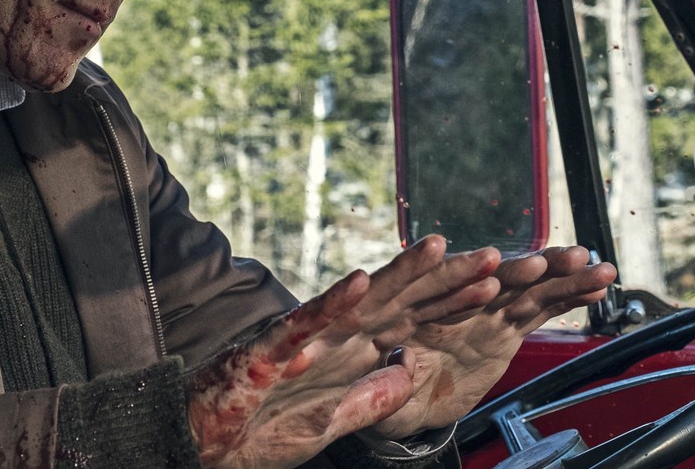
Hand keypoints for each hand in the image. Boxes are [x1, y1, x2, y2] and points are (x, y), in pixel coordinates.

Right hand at [187, 235, 503, 468]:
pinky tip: (362, 280)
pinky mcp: (269, 351)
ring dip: (401, 275)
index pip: (411, 322)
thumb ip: (369, 398)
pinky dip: (334, 302)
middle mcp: (331, 340)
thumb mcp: (328, 426)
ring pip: (363, 301)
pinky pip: (306, 323)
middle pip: (400, 302)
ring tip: (440, 248)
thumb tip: (406, 373)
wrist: (197, 446)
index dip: (453, 303)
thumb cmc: (254, 436)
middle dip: (445, 278)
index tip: (498, 283)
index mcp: (347, 356)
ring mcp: (302, 341)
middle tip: (492, 254)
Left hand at [369, 246, 616, 437]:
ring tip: (587, 263)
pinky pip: (539, 308)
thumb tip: (401, 361)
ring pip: (522, 288)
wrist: (402, 402)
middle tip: (544, 261)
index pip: (434, 284)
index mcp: (412, 307)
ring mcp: (481, 312)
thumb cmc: (380, 390)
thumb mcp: (377, 391)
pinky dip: (567, 296)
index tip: (487, 262)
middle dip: (518, 267)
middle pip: (487, 278)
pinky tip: (595, 287)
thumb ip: (387, 379)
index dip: (460, 271)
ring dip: (556, 274)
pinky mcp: (504, 328)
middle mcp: (452, 301)